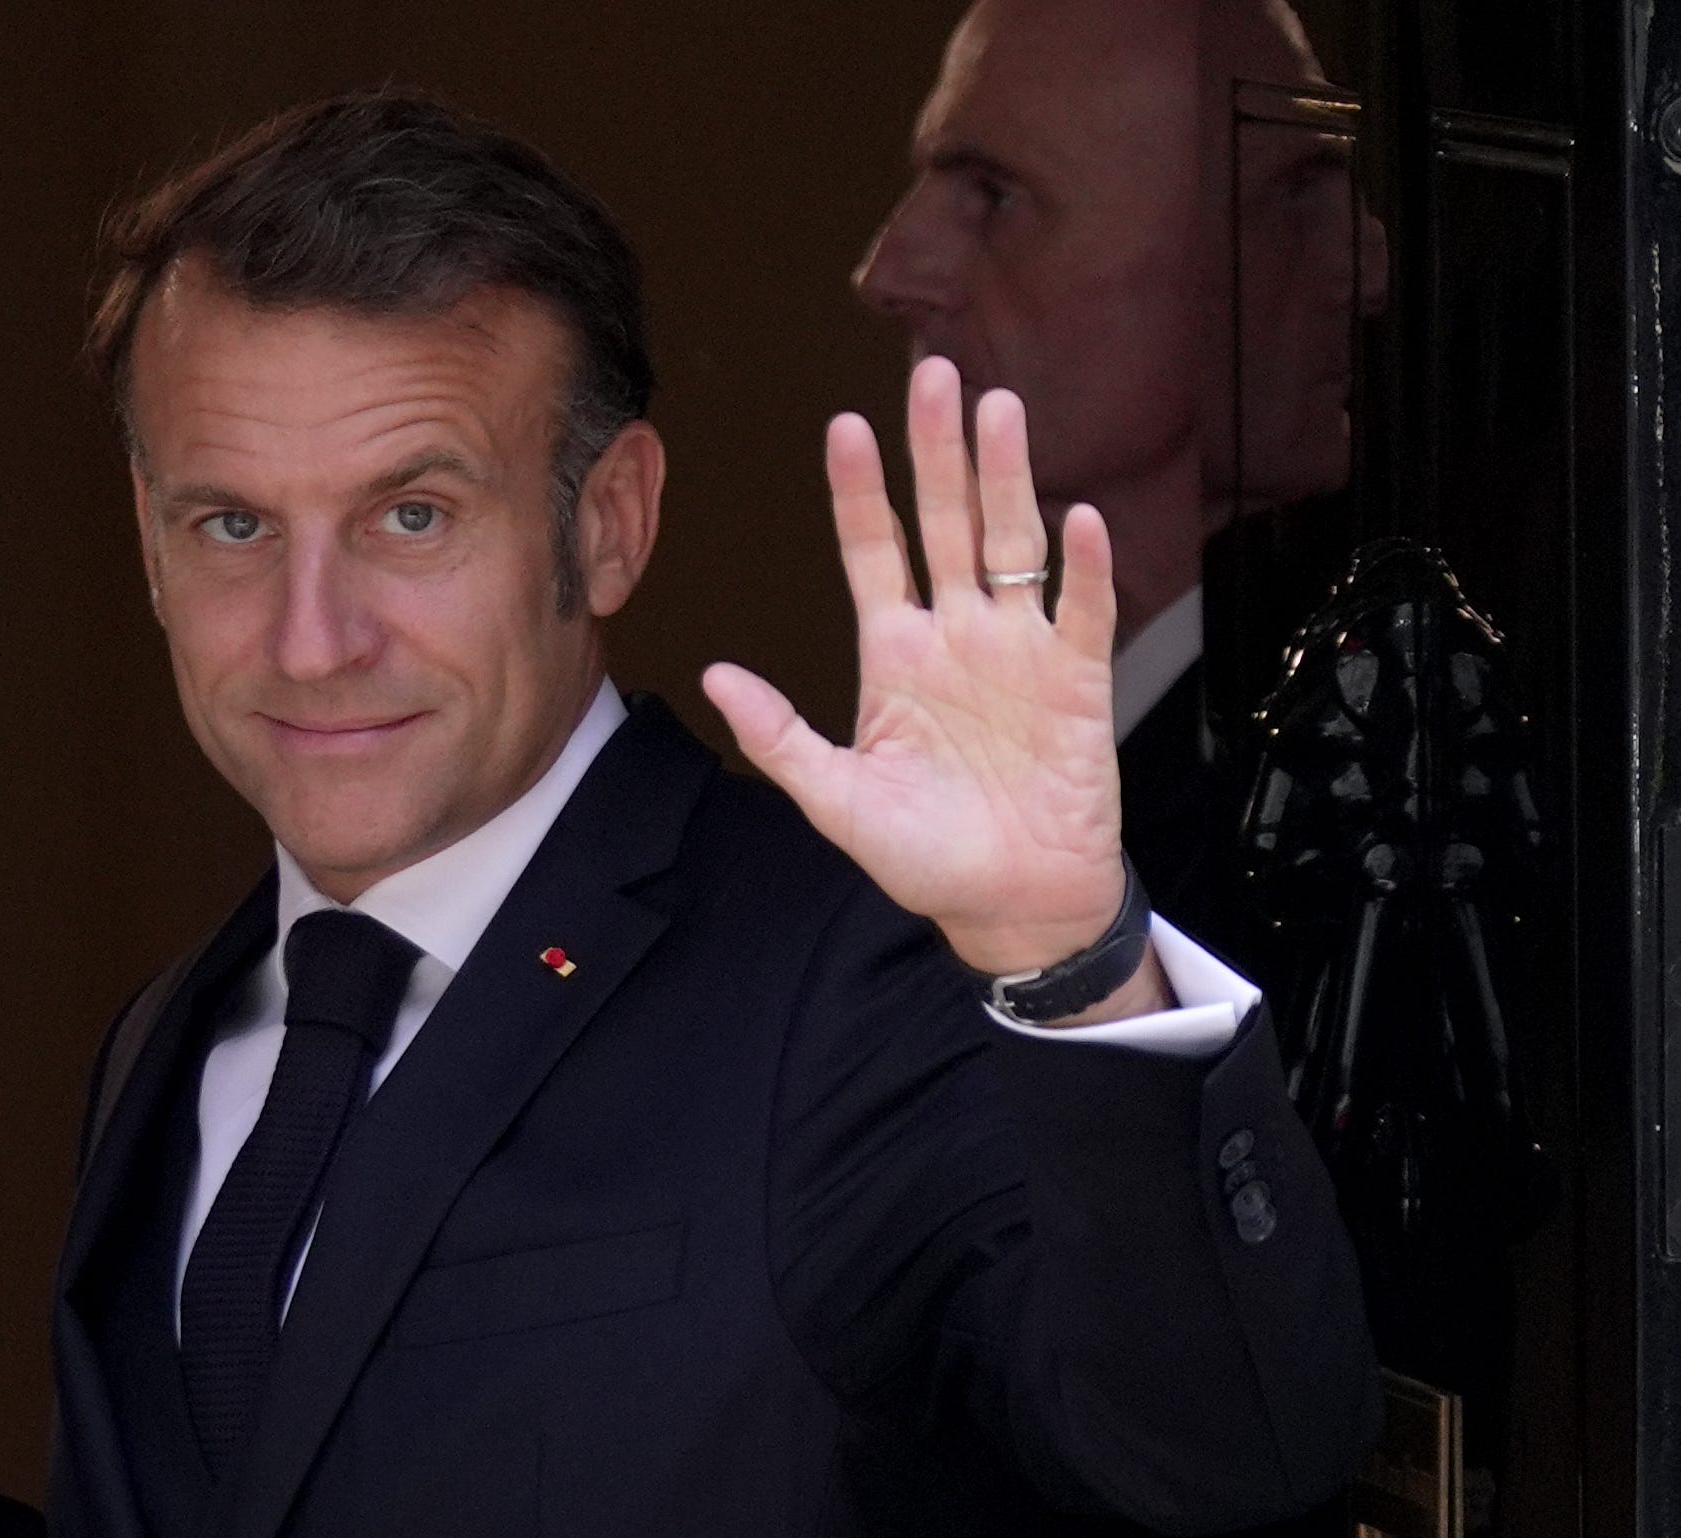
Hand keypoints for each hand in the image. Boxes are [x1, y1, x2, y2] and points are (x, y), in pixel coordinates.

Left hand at [702, 357, 1161, 1015]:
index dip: (860, 492)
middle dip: (938, 452)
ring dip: (1007, 478)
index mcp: (893, 654)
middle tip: (934, 376)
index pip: (873, 552)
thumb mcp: (835, 798)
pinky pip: (1080, 611)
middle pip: (946, 523)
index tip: (844, 428)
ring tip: (1000, 409)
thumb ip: (779, 734)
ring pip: (1012, 543)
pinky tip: (1078, 519)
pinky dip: (1082, 568)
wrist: (1009, 905)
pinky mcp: (1076, 681)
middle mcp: (956, 635)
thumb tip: (713, 675)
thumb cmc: (924, 855)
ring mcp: (1018, 651)